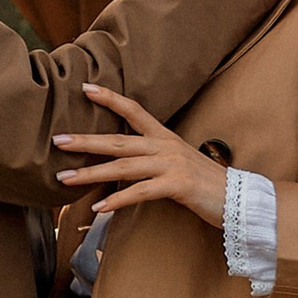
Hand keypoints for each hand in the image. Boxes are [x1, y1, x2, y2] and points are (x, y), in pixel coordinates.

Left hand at [56, 84, 226, 226]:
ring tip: (64, 178)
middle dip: (85, 141)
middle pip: (118, 140)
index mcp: (165, 138)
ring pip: (123, 166)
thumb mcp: (177, 164)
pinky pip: (140, 192)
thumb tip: (124, 164)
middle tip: (57, 140)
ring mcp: (171, 165)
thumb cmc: (206, 185)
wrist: (239, 199)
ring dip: (90, 173)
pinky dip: (117, 201)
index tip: (85, 89)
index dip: (110, 98)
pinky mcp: (177, 185)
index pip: (134, 111)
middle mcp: (165, 146)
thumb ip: (153, 160)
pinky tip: (98, 208)